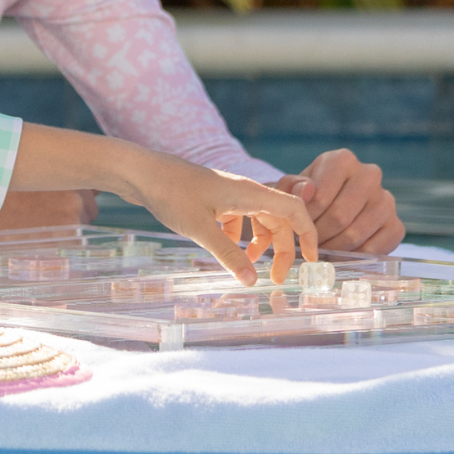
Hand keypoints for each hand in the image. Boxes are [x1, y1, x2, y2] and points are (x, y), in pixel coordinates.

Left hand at [124, 155, 315, 285]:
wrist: (141, 171)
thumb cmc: (170, 193)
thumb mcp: (200, 228)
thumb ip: (228, 255)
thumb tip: (253, 281)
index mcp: (249, 192)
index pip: (294, 209)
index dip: (308, 233)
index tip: (312, 261)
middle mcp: (244, 191)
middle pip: (279, 220)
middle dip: (282, 250)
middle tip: (275, 279)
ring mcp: (230, 194)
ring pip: (260, 220)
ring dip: (262, 244)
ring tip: (251, 267)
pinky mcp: (215, 199)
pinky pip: (241, 220)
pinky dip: (241, 238)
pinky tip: (227, 251)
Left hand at [277, 150, 403, 253]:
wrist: (333, 209)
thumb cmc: (309, 197)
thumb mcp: (293, 187)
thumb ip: (292, 187)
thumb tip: (307, 190)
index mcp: (343, 159)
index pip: (321, 196)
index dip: (306, 219)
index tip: (295, 231)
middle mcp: (369, 175)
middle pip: (339, 216)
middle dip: (319, 236)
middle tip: (307, 247)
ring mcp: (386, 200)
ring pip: (356, 234)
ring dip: (334, 249)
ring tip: (319, 253)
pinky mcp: (396, 226)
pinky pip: (375, 249)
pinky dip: (355, 258)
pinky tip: (340, 257)